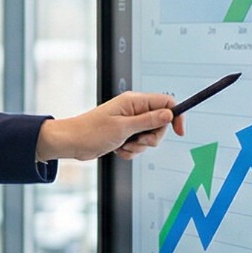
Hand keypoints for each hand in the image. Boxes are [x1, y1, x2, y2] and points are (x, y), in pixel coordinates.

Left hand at [36, 92, 182, 161]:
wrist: (71, 143)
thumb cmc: (91, 132)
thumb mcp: (123, 127)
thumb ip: (148, 121)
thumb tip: (169, 114)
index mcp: (134, 101)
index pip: (166, 102)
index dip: (176, 116)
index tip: (179, 132)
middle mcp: (133, 110)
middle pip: (160, 124)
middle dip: (152, 137)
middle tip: (138, 141)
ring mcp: (129, 123)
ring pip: (149, 137)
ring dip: (139, 146)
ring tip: (123, 145)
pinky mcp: (124, 134)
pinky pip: (138, 145)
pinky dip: (131, 151)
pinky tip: (118, 149)